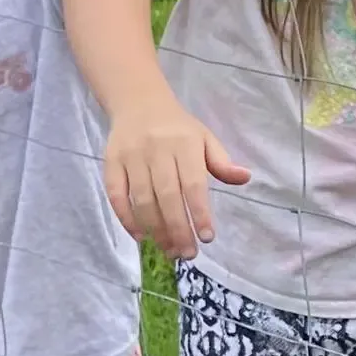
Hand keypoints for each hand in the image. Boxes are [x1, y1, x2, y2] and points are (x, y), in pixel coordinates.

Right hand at [104, 97, 251, 258]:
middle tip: (187, 253)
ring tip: (168, 250)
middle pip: (167, 196)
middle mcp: (156, 150)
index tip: (207, 238)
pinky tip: (140, 236)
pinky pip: (116, 195)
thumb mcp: (204, 138)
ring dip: (155, 229)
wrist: (138, 102)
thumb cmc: (177, 127)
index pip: (193, 184)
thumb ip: (221, 161)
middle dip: (178, 229)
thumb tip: (245, 178)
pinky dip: (126, 218)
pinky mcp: (111, 162)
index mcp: (184, 144)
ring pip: (142, 199)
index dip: (199, 213)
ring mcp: (131, 157)